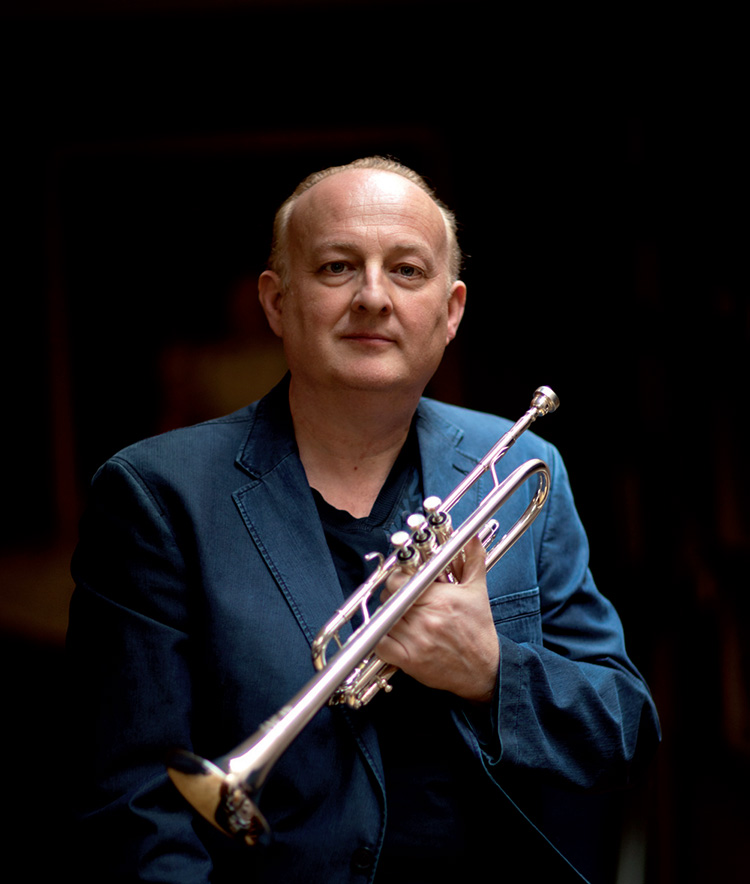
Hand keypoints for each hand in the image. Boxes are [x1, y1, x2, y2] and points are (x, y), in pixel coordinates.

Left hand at [374, 536, 498, 702]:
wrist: (484, 669)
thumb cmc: (479, 630)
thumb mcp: (477, 591)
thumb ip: (473, 560)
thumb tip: (472, 538)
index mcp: (439, 598)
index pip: (399, 580)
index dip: (396, 578)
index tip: (402, 581)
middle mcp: (425, 618)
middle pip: (389, 597)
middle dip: (392, 596)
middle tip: (401, 599)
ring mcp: (415, 640)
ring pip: (384, 619)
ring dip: (387, 617)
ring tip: (399, 617)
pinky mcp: (409, 660)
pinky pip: (381, 645)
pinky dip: (381, 640)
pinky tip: (392, 636)